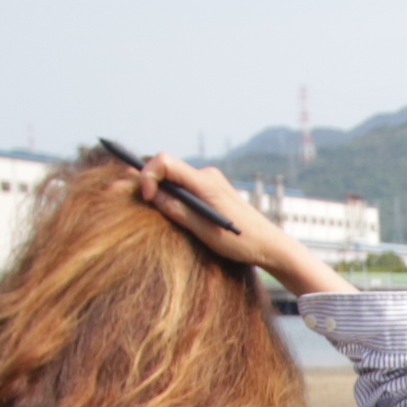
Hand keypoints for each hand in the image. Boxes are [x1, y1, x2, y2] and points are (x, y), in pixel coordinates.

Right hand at [132, 153, 342, 297]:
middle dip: (148, 182)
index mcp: (205, 183)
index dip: (147, 175)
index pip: (165, 161)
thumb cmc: (240, 242)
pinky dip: (171, 194)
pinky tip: (172, 211)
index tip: (147, 198)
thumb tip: (152, 195)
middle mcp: (207, 176)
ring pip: (173, 177)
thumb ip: (177, 211)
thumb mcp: (204, 231)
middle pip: (166, 167)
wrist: (269, 245)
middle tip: (136, 202)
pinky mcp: (211, 190)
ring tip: (156, 210)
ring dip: (160, 190)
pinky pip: (183, 186)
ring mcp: (209, 182)